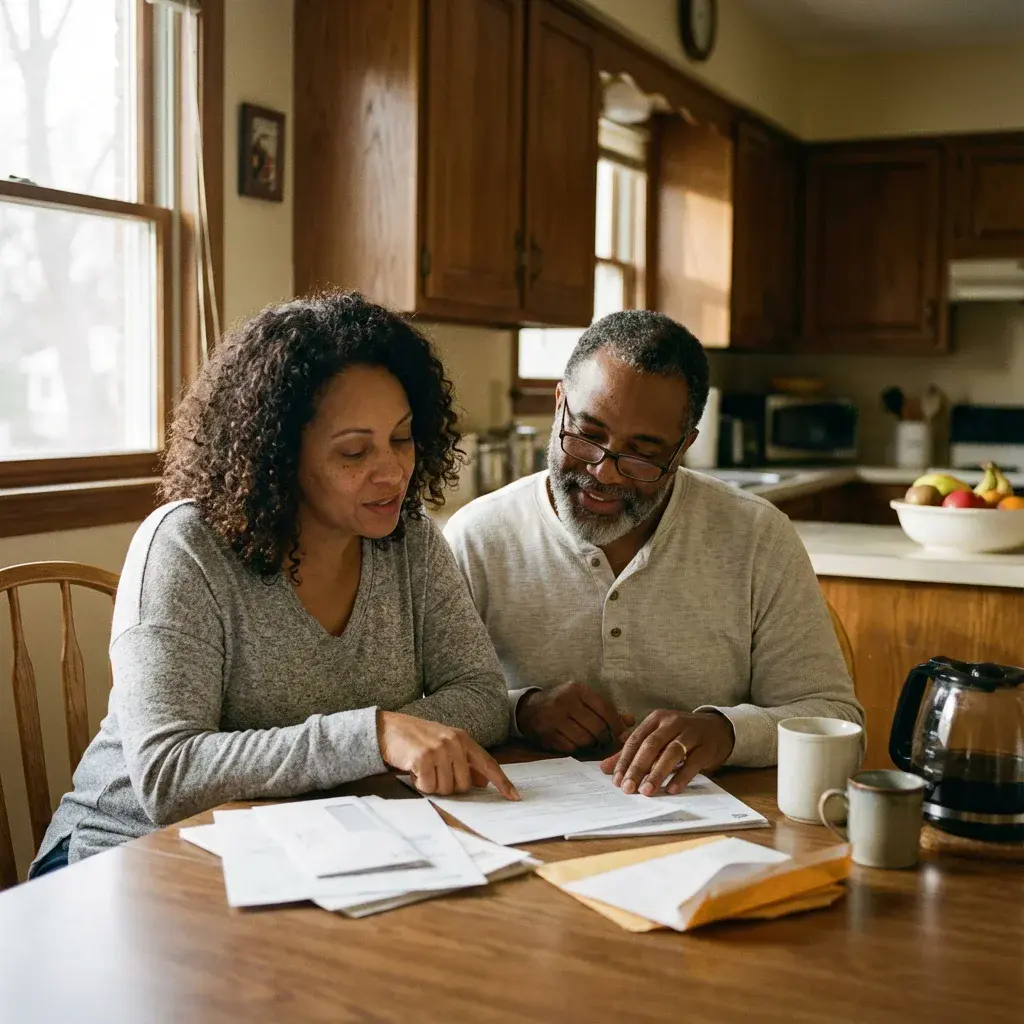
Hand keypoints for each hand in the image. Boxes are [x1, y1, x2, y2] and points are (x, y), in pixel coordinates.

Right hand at [377, 711, 519, 799]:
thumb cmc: (416, 739)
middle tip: (434, 773)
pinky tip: (413, 770)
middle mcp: (454, 742)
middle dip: (448, 785)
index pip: (488, 763)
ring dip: (432, 784)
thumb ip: (464, 761)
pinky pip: (428, 786)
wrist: (386, 728)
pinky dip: (419, 783)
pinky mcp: (423, 758)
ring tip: (422, 769)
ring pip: (446, 788)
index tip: (514, 796)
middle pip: (464, 784)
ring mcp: (439, 749)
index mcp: (463, 738)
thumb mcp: (444, 744)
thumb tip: (482, 782)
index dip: (502, 781)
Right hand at [516, 681, 633, 752]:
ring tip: (591, 742)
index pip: (605, 708)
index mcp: (577, 689)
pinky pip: (571, 748)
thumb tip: (631, 721)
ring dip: (591, 744)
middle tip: (605, 740)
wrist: (529, 709)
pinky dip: (576, 748)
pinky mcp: (547, 734)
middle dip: (605, 737)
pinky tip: (575, 743)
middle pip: (597, 727)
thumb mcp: (582, 700)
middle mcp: (565, 702)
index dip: (617, 724)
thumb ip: (606, 710)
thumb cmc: (562, 703)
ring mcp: (554, 719)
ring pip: (585, 739)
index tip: (622, 734)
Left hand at [600, 710, 734, 795]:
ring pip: (671, 753)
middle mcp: (673, 722)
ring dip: (657, 773)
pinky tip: (671, 790)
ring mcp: (691, 733)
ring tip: (647, 791)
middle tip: (628, 788)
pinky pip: (693, 763)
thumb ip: (631, 752)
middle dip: (637, 768)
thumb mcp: (657, 738)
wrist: (717, 729)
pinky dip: (681, 777)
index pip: (636, 739)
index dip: (624, 759)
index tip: (616, 780)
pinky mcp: (707, 747)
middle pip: (651, 745)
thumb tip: (605, 768)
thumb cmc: (680, 735)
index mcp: (656, 718)